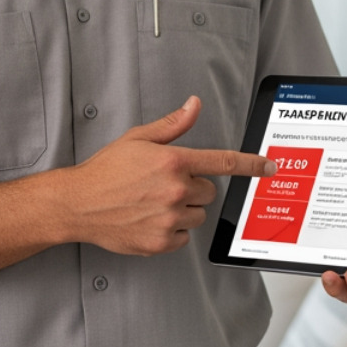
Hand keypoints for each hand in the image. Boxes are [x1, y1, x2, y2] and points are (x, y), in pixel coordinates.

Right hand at [65, 96, 274, 256]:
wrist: (78, 203)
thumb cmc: (105, 170)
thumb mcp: (137, 139)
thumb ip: (172, 125)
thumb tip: (194, 105)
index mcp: (173, 161)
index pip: (222, 162)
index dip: (251, 165)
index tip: (269, 167)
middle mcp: (174, 190)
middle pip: (208, 191)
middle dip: (192, 187)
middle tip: (163, 184)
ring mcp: (169, 218)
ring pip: (198, 215)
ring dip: (183, 210)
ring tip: (153, 202)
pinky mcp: (161, 241)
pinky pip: (184, 237)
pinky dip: (173, 230)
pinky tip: (150, 219)